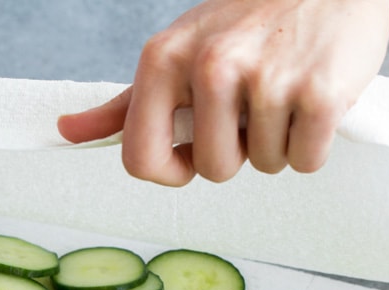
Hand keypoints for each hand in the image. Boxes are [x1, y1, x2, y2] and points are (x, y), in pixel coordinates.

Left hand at [57, 0, 388, 185]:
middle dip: (237, 151)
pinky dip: (312, 142)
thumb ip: (125, 103)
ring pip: (263, 165)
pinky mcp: (320, 93)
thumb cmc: (247, 19)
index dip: (170, 171)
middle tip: (252, 106)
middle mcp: (210, 65)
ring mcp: (266, 78)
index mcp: (163, 59)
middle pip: (212, 169)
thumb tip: (68, 131)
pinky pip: (305, 160)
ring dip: (278, 142)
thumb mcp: (178, 51)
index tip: (189, 155)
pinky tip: (311, 98)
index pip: (140, 159)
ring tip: (283, 92)